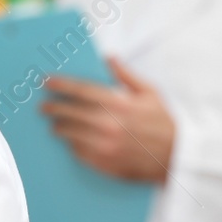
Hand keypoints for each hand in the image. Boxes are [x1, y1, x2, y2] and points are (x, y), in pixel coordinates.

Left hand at [41, 57, 174, 181]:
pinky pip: (78, 152)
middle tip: (44, 106)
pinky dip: (72, 145)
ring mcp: (104, 146)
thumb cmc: (164, 123)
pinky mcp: (103, 163)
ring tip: (55, 124)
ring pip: (70, 134)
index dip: (60, 85)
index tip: (46, 81)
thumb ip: (126, 75)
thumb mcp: (150, 93)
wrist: (177, 157)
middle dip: (53, 108)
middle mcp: (108, 125)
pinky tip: (72, 141)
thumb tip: (109, 58)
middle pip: (70, 113)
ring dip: (59, 127)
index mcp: (119, 104)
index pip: (81, 91)